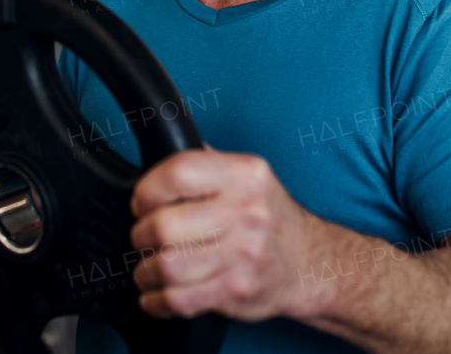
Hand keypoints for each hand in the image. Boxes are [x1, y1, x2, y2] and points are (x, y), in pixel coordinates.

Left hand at [129, 148, 325, 321]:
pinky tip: (156, 294)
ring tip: (149, 267)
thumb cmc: (268, 217)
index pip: (177, 173)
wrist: (309, 261)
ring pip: (167, 265)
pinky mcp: (238, 290)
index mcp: (244, 174)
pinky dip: (156, 301)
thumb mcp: (247, 175)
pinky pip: (179, 300)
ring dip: (145, 271)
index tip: (142, 202)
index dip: (147, 190)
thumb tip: (162, 149)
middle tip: (144, 237)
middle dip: (141, 234)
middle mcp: (247, 211)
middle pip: (164, 225)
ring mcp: (244, 254)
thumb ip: (206, 162)